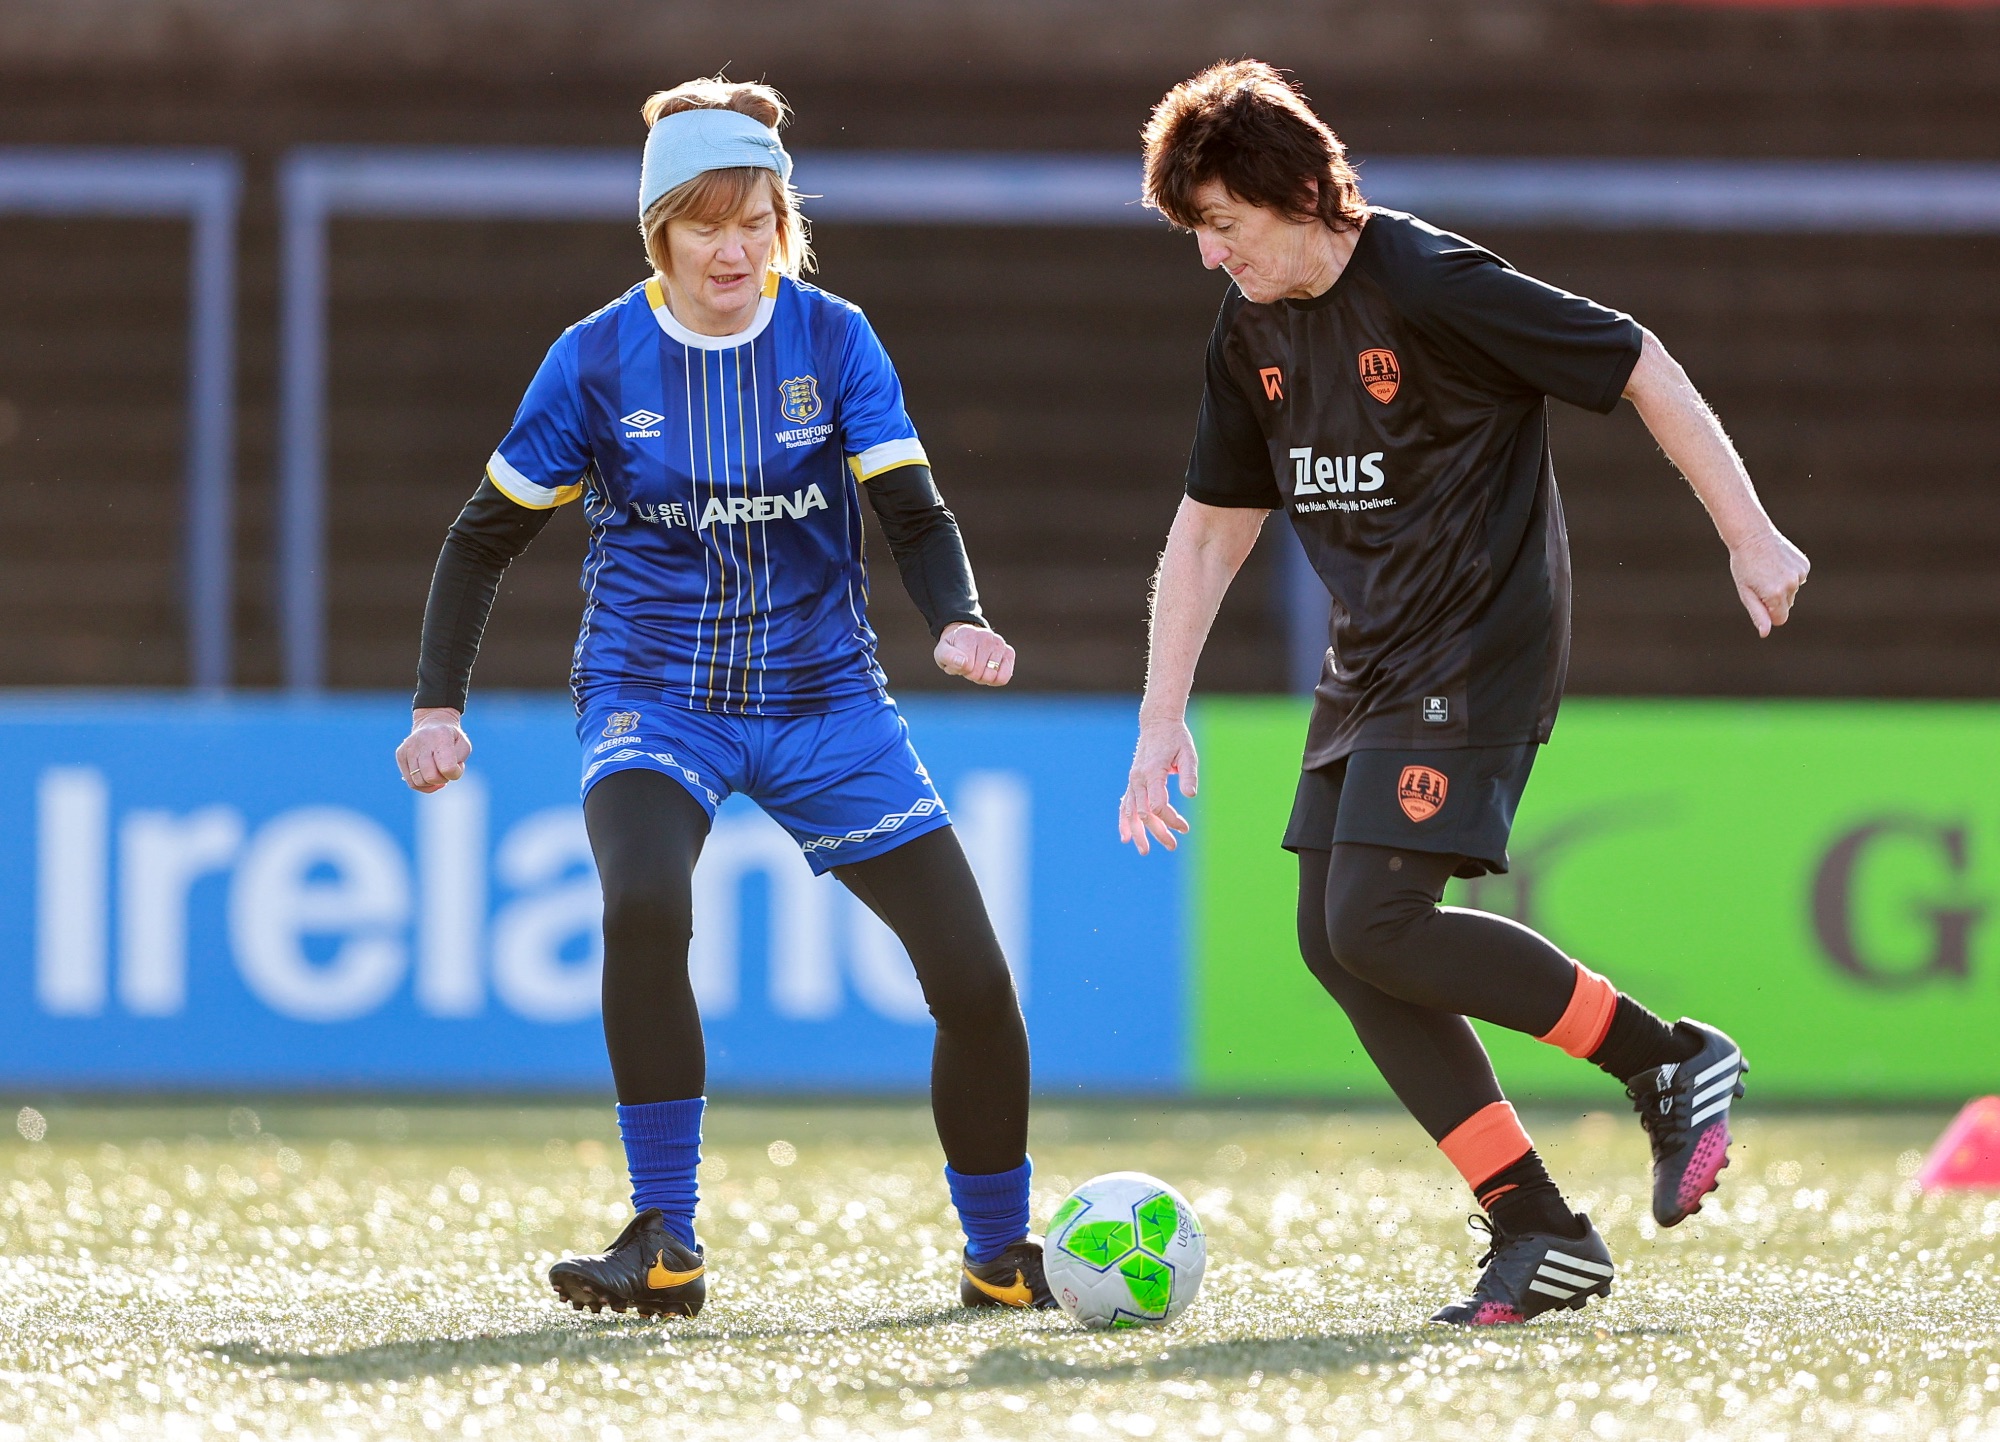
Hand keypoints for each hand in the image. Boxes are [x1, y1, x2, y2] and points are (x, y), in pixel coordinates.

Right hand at [397, 707, 470, 791]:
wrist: (433, 724)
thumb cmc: (451, 739)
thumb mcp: (464, 746)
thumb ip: (459, 763)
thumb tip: (443, 775)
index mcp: (441, 736)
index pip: (448, 768)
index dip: (455, 773)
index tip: (458, 766)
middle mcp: (422, 741)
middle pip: (431, 777)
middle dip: (442, 779)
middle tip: (446, 771)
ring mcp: (408, 748)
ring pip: (419, 782)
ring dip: (432, 783)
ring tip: (437, 772)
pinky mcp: (400, 754)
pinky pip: (411, 782)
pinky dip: (422, 785)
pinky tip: (429, 777)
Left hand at [935, 622, 1015, 686]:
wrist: (966, 640)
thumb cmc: (953, 650)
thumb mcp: (941, 653)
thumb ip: (948, 657)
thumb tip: (964, 662)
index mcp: (967, 634)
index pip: (967, 667)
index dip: (960, 670)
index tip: (958, 662)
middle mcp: (986, 635)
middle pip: (978, 673)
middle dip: (971, 675)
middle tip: (968, 665)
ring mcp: (999, 643)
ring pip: (991, 676)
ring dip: (982, 677)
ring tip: (978, 666)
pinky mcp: (1009, 652)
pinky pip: (1004, 676)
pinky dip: (995, 680)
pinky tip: (989, 671)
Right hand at [1119, 714, 1196, 854]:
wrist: (1157, 724)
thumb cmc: (1176, 739)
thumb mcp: (1188, 753)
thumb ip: (1189, 775)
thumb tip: (1190, 796)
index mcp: (1153, 772)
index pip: (1158, 805)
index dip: (1171, 820)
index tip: (1185, 827)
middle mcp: (1139, 778)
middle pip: (1144, 813)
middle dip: (1158, 832)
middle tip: (1173, 846)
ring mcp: (1133, 781)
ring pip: (1131, 812)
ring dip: (1138, 832)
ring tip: (1145, 851)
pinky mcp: (1132, 782)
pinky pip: (1124, 804)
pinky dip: (1123, 821)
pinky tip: (1125, 837)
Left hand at [1729, 528, 1809, 636]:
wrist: (1753, 536)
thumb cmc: (1744, 566)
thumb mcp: (1746, 592)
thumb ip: (1758, 614)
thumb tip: (1765, 633)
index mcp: (1775, 594)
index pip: (1780, 619)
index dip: (1769, 613)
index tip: (1759, 600)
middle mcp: (1791, 585)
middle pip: (1786, 606)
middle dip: (1774, 600)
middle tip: (1761, 581)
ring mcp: (1800, 574)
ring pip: (1793, 592)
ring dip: (1782, 586)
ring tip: (1768, 571)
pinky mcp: (1805, 565)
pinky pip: (1798, 579)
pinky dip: (1789, 575)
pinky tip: (1777, 563)